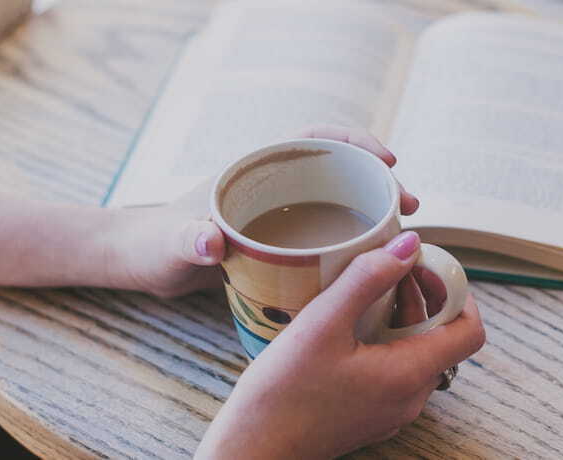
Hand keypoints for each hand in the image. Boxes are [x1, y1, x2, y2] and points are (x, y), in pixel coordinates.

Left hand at [108, 126, 419, 297]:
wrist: (151, 263)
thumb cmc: (156, 245)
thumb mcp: (171, 246)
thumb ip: (186, 242)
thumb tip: (210, 241)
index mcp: (257, 167)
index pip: (316, 138)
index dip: (356, 141)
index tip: (387, 161)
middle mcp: (276, 184)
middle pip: (341, 169)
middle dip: (380, 181)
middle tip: (411, 206)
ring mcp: (283, 212)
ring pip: (341, 201)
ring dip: (375, 211)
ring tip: (404, 235)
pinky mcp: (284, 241)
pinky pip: (330, 231)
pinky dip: (355, 239)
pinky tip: (372, 261)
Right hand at [194, 231, 485, 458]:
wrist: (253, 448)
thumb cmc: (282, 394)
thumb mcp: (322, 324)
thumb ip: (367, 279)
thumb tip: (408, 245)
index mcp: (409, 375)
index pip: (470, 331)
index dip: (457, 292)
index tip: (425, 268)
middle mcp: (410, 397)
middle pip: (442, 337)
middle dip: (423, 297)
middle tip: (391, 267)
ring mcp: (392, 408)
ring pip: (417, 351)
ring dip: (402, 316)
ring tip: (368, 289)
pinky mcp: (372, 411)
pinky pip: (395, 368)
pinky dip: (386, 338)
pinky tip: (352, 324)